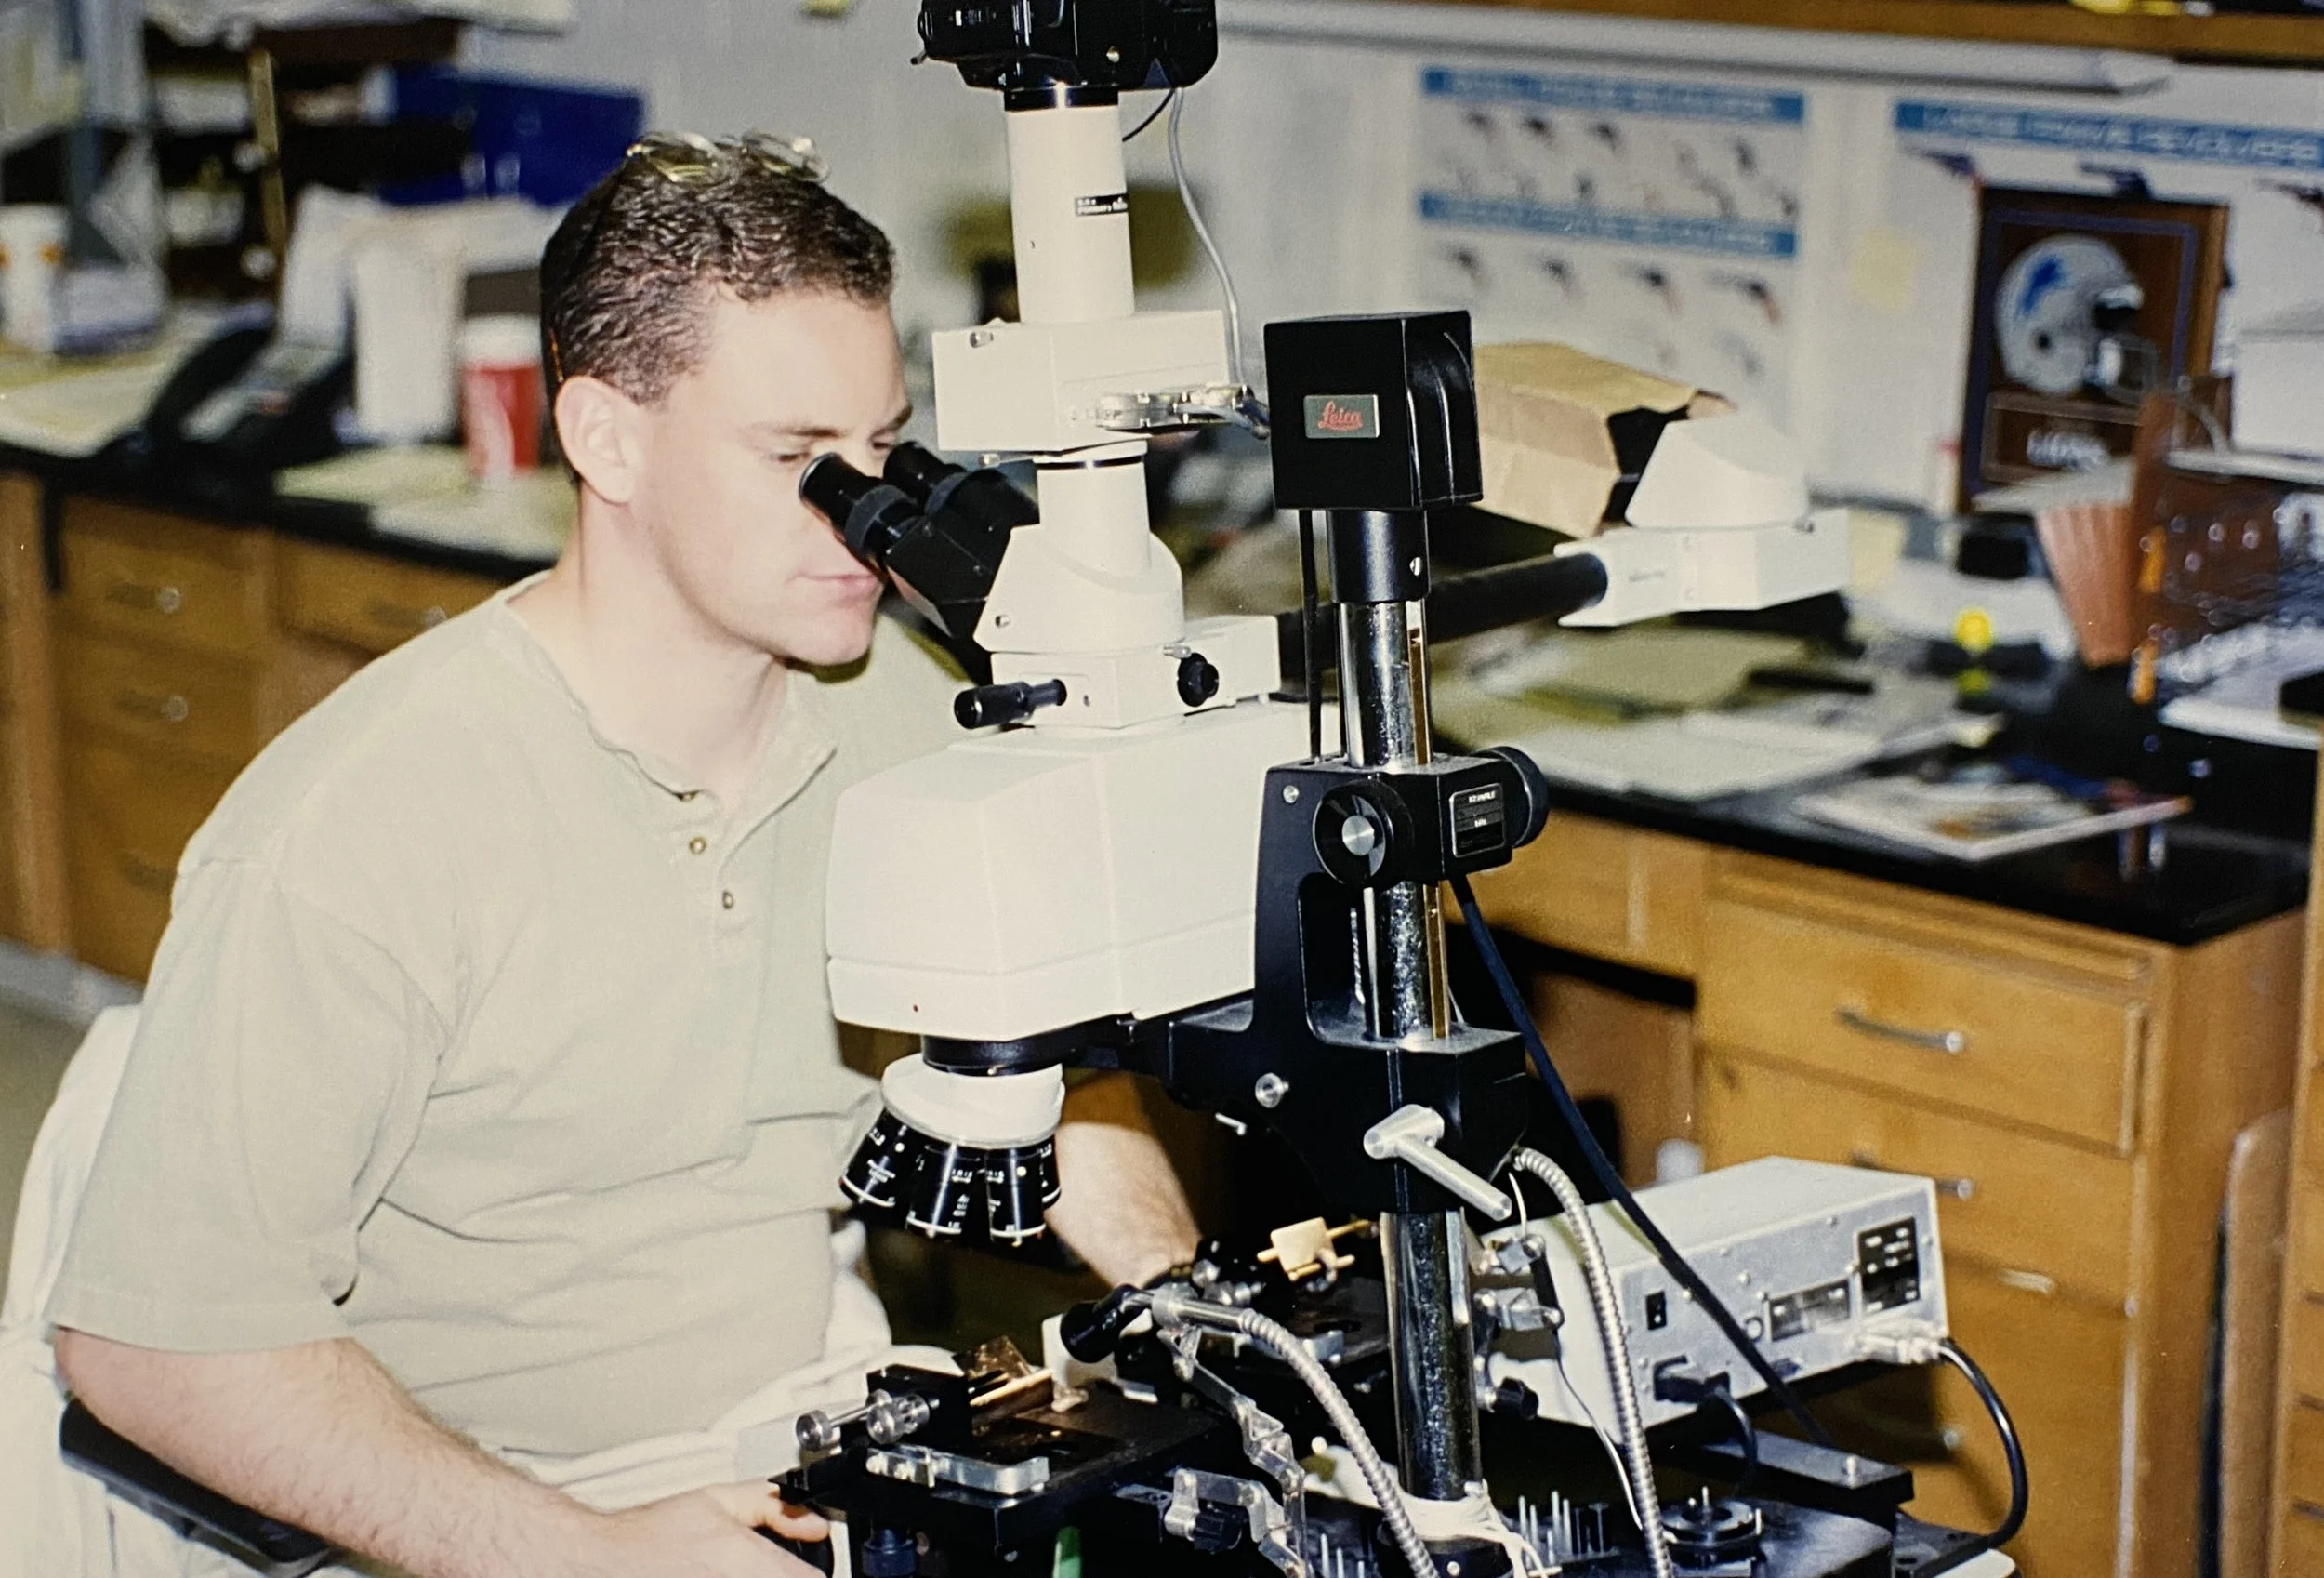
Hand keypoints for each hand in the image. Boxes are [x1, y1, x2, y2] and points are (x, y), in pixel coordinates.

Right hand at [584, 1482, 829, 1576]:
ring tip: (726, 1571)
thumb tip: (815, 1523)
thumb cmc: (647, 1537)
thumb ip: (773, 1506)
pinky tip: (709, 1577)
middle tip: (758, 1566)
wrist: (597, 1564)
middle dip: (779, 1574)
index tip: (802, 1567)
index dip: (808, 1571)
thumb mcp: (716, 1500)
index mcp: (749, 1564)